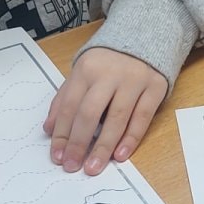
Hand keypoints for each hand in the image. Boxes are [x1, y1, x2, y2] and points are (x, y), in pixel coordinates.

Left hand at [43, 48, 169, 173]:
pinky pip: (142, 117)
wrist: (146, 36)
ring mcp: (134, 80)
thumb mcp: (83, 72)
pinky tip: (120, 155)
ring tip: (93, 167)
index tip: (57, 156)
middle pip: (90, 113)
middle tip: (72, 166)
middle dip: (79, 142)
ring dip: (103, 146)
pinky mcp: (155, 87)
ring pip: (116, 118)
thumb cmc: (108, 61)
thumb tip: (48, 129)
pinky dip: (131, 138)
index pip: (70, 106)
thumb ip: (65, 98)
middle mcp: (109, 74)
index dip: (62, 133)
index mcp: (87, 69)